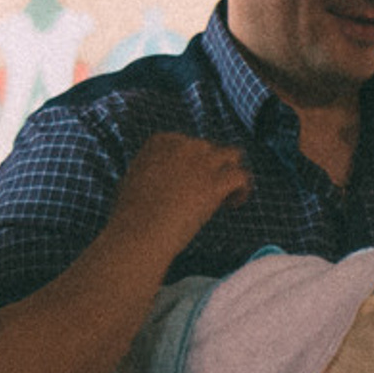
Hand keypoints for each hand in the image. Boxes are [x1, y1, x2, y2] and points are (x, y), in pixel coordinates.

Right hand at [115, 132, 250, 244]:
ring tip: (226, 196)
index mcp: (160, 142)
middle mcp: (183, 146)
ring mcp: (201, 162)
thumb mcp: (134, 181)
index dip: (194, 162)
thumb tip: (157, 180)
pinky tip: (233, 204)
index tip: (191, 181)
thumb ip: (150, 172)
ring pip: (232, 155)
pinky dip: (243, 189)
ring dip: (231, 172)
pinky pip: (242, 176)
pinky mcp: (216, 182)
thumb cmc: (131, 216)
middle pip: (211, 150)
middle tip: (206, 195)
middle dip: (212, 169)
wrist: (139, 231)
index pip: (188, 142)